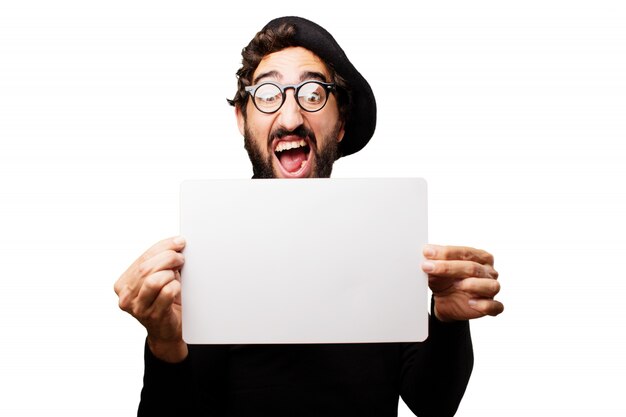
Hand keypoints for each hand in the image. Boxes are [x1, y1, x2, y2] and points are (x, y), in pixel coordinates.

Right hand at [114, 236, 187, 361]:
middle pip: (147, 268)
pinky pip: (166, 293)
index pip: (142, 258)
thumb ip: (160, 263)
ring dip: (170, 274)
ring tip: (177, 277)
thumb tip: (177, 243)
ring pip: (154, 280)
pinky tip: (177, 289)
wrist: (167, 331)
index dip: (163, 247)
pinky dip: (175, 287)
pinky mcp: (152, 316)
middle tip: (181, 259)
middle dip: (169, 258)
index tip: (179, 242)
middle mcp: (125, 297)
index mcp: (123, 284)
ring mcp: (137, 308)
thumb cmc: (165, 301)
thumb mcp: (159, 278)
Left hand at [422, 244, 503, 321]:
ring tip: (457, 284)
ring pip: (490, 285)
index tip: (427, 252)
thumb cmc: (445, 279)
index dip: (445, 252)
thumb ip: (435, 259)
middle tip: (428, 267)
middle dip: (449, 267)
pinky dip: (485, 305)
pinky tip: (471, 303)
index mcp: (480, 257)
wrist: (445, 300)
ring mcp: (491, 289)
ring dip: (473, 285)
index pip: (465, 252)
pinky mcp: (491, 306)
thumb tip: (427, 251)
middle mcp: (488, 272)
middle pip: (473, 268)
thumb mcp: (437, 268)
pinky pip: (495, 306)